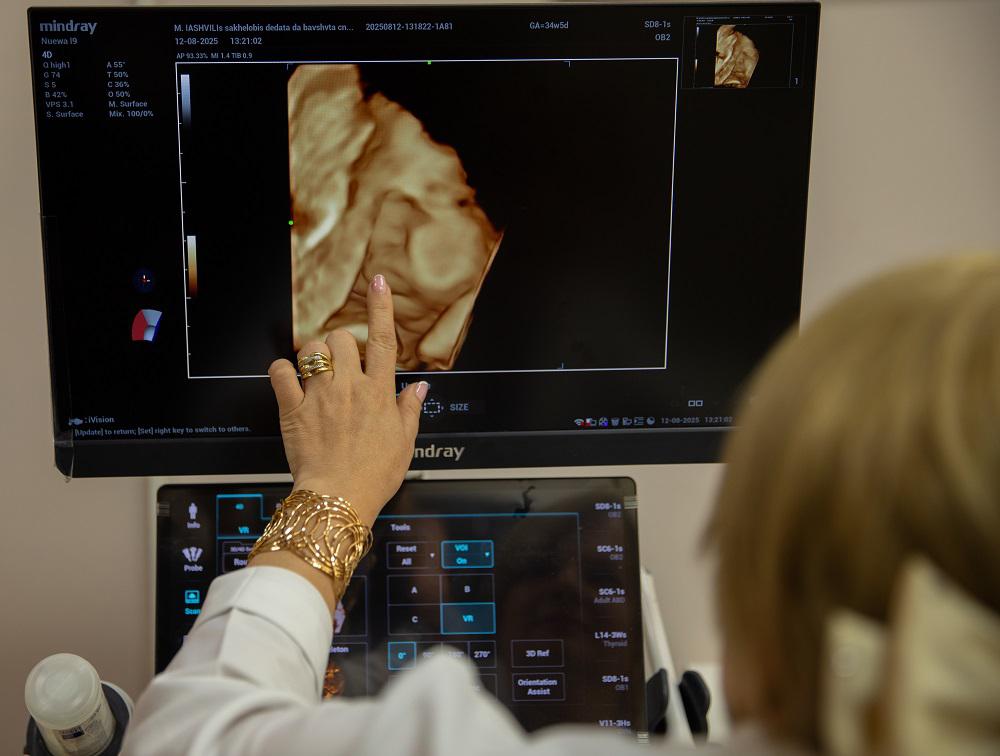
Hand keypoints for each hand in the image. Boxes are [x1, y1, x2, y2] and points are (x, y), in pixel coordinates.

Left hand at [267, 274, 427, 524]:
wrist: (339, 498)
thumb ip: (410, 409)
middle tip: (341, 363)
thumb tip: (421, 387)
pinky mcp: (293, 410)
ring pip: (313, 350)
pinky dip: (282, 371)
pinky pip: (280, 373)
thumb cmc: (373, 475)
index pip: (383, 340)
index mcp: (379, 393)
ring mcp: (320, 396)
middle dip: (342, 344)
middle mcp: (350, 388)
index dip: (381, 307)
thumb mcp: (404, 442)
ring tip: (316, 371)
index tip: (379, 282)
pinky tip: (288, 379)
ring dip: (314, 355)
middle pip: (343, 339)